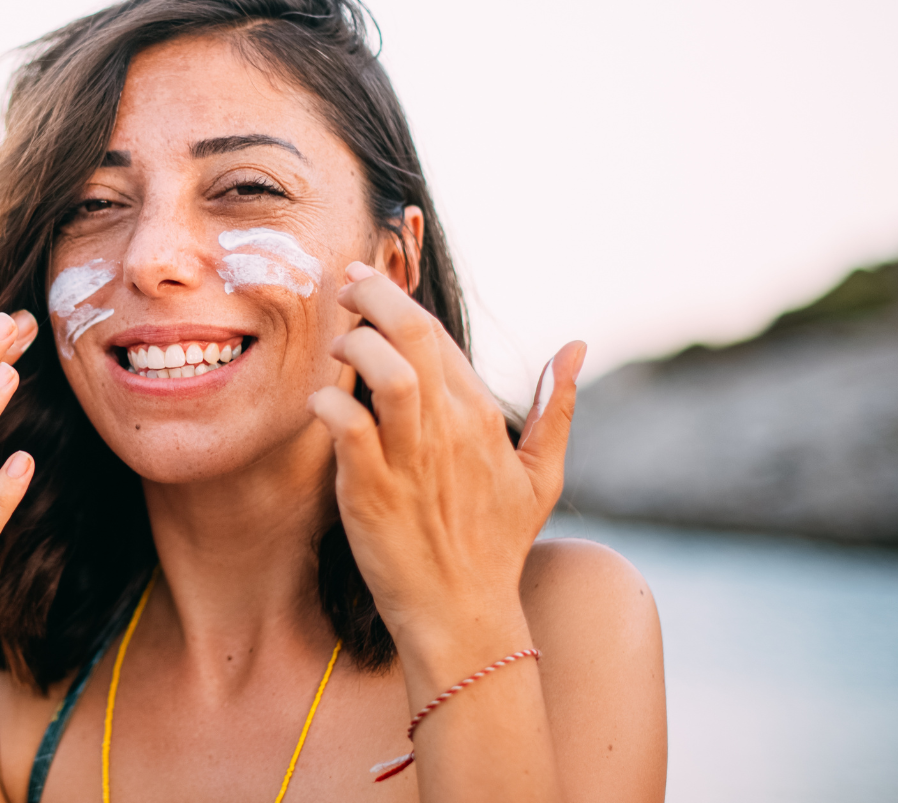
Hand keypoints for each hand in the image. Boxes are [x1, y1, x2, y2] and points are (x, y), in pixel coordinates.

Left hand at [308, 262, 585, 651]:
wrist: (463, 614)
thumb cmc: (495, 545)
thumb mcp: (542, 476)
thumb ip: (555, 408)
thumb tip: (578, 347)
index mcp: (480, 417)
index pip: (437, 336)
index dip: (398, 302)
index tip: (367, 283)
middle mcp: (449, 429)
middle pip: (413, 334)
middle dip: (373, 296)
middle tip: (345, 285)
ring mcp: (411, 458)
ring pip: (387, 371)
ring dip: (355, 344)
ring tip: (337, 345)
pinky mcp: (371, 490)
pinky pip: (348, 426)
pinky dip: (329, 402)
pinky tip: (320, 401)